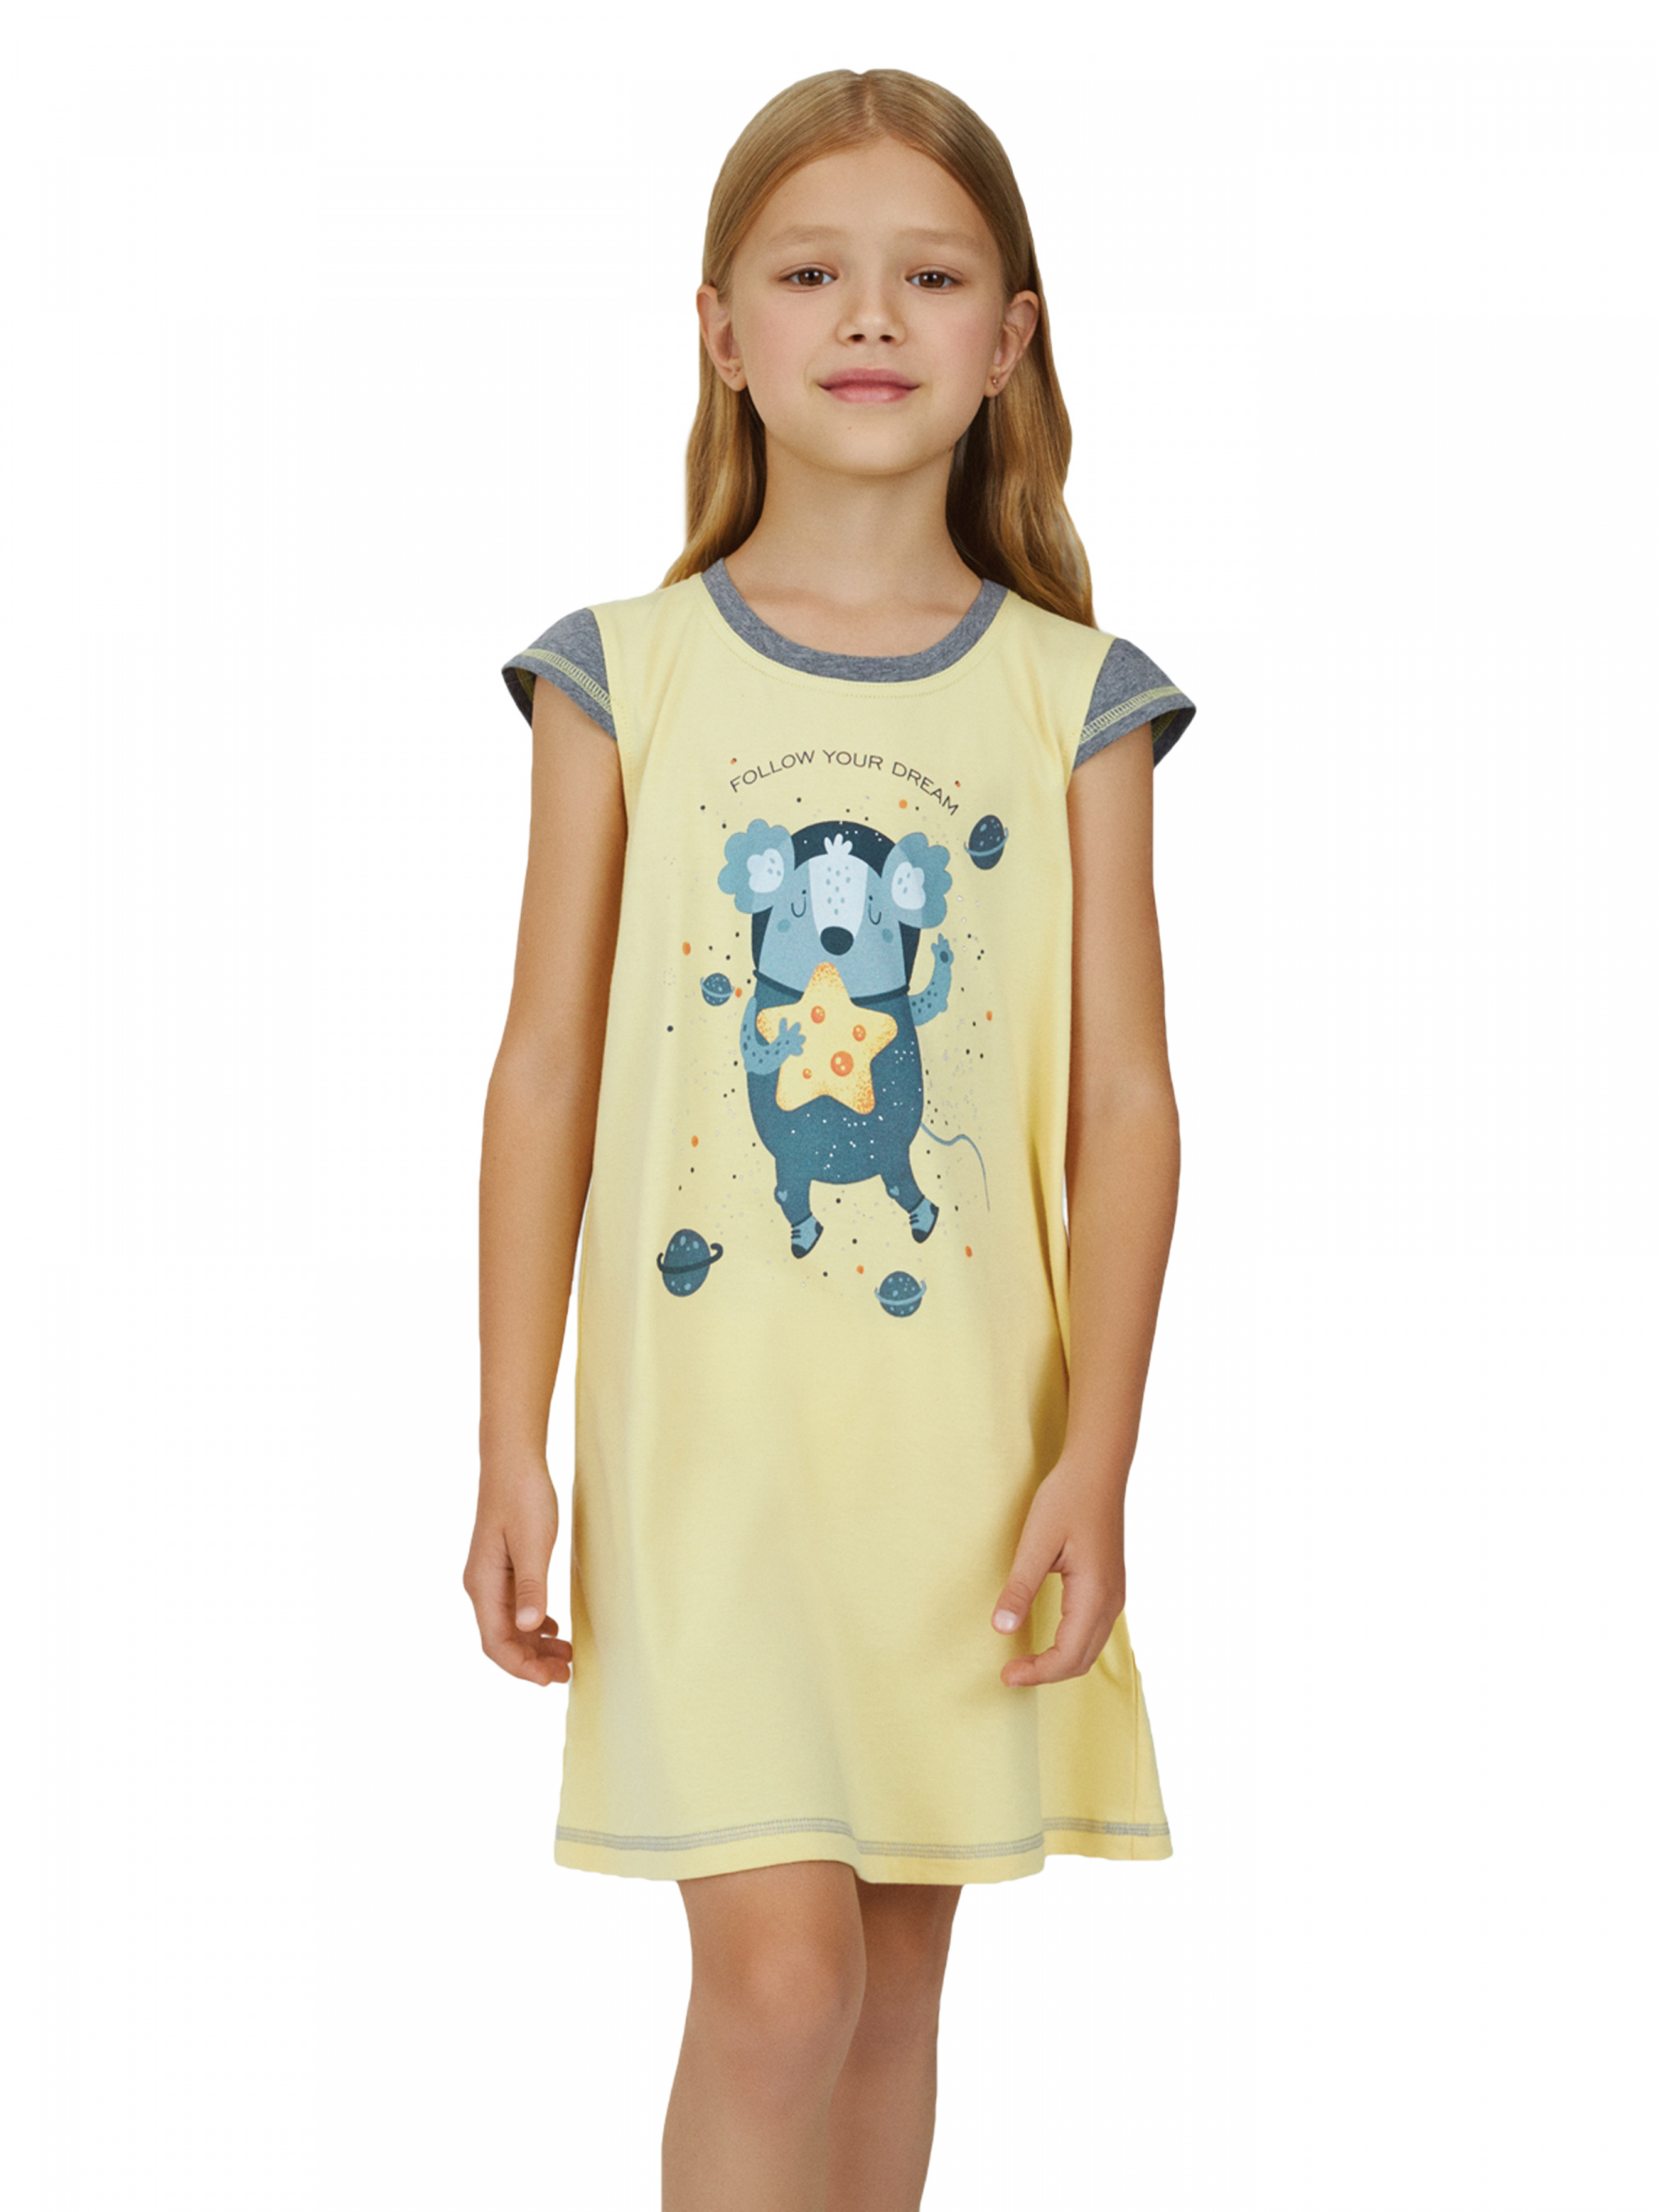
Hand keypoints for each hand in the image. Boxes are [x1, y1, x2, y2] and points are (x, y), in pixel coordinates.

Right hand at [463, 1454, 571, 1684]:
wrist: (513, 1461)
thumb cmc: (523, 1496)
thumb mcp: (533, 1542)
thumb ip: (531, 1586)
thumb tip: (529, 1628)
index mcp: (483, 1584)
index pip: (496, 1642)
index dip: (521, 1667)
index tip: (551, 1680)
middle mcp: (481, 1586)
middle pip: (501, 1640)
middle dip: (531, 1663)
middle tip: (566, 1673)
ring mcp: (490, 1578)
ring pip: (508, 1627)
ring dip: (534, 1646)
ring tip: (566, 1656)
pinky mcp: (502, 1568)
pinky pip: (513, 1609)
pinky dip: (534, 1625)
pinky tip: (554, 1628)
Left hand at [990, 1457, 1125, 1686]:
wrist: (1098, 1468)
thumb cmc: (1067, 1498)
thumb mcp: (1036, 1542)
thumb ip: (1020, 1587)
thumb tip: (1000, 1628)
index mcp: (1095, 1593)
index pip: (1068, 1655)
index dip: (1037, 1672)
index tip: (1006, 1675)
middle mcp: (1112, 1600)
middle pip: (1082, 1659)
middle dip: (1047, 1673)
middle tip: (1010, 1673)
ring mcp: (1115, 1593)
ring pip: (1090, 1648)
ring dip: (1059, 1662)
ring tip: (1025, 1661)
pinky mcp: (1109, 1585)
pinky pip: (1093, 1630)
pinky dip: (1071, 1646)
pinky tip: (1047, 1639)